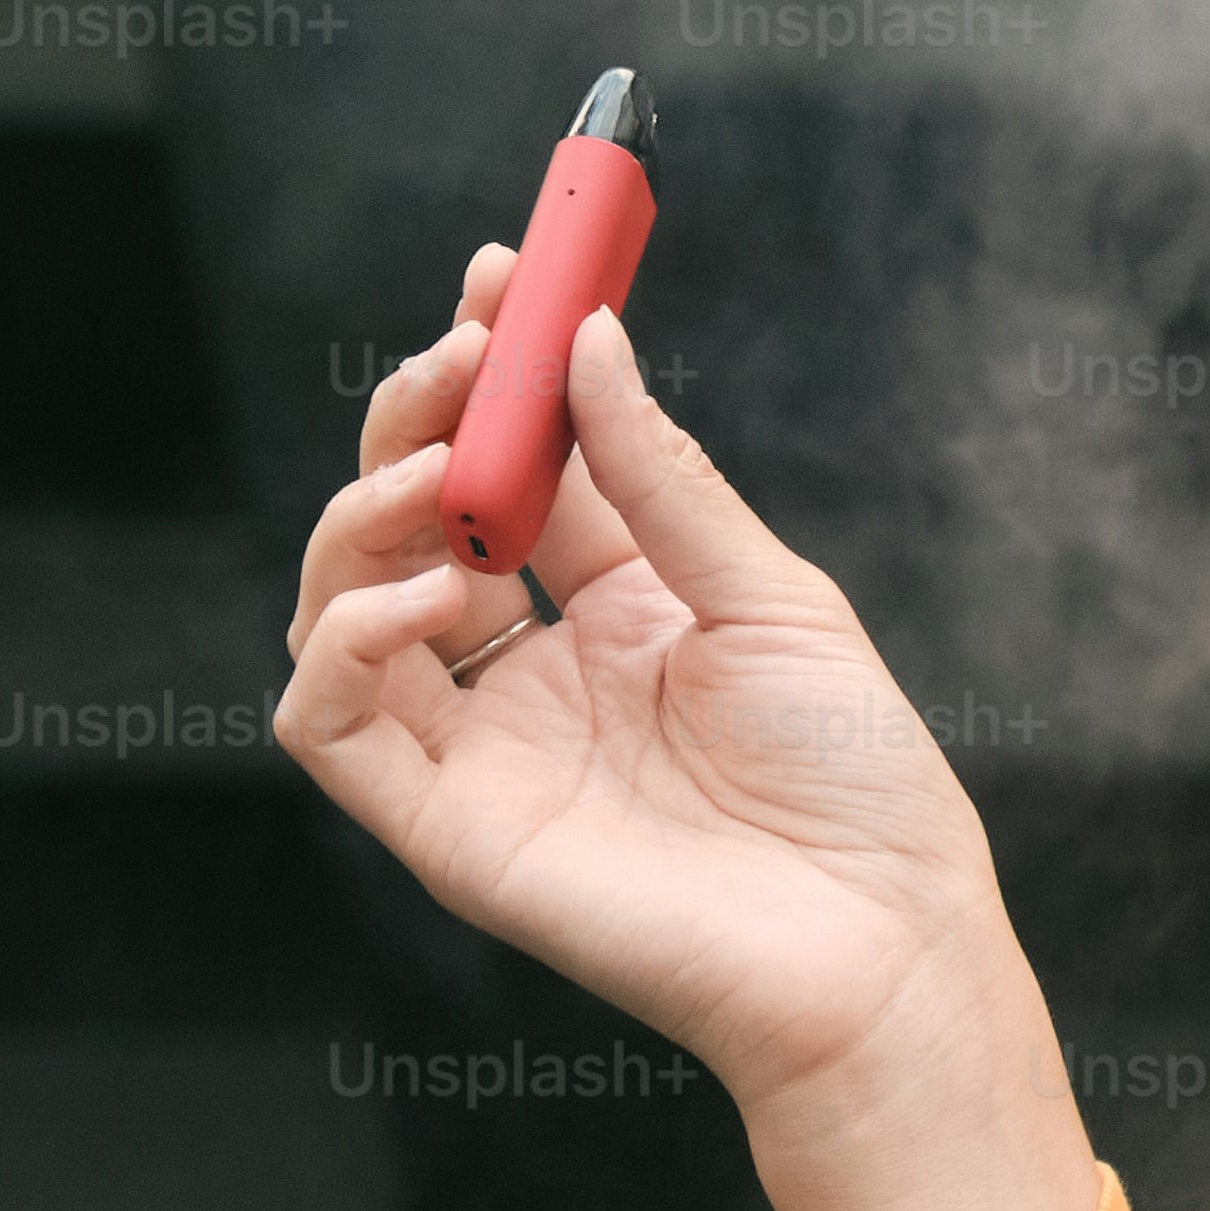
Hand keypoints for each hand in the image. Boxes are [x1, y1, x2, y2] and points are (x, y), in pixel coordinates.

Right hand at [275, 251, 1100, 1210]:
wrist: (881, 940)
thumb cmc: (857, 781)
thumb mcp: (769, 594)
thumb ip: (660, 478)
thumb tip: (585, 340)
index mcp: (614, 608)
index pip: (513, 466)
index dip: (493, 367)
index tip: (501, 270)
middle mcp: (530, 670)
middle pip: (413, 519)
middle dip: (421, 416)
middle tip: (465, 347)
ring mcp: (479, 747)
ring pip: (339, 608)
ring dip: (362, 518)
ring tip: (443, 481)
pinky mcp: (443, 826)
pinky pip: (327, 724)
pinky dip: (340, 643)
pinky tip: (423, 597)